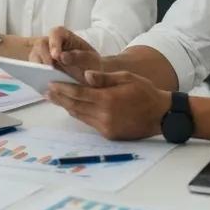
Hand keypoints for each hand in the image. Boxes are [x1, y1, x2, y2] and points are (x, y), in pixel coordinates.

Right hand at [30, 26, 102, 82]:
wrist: (92, 77)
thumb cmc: (92, 65)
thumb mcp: (91, 60)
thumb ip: (79, 57)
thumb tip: (62, 57)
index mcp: (65, 36)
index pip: (56, 33)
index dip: (54, 43)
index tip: (56, 56)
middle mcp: (51, 43)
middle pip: (40, 44)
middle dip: (44, 57)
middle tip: (49, 71)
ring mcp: (43, 54)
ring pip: (34, 57)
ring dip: (38, 68)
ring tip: (47, 80)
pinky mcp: (39, 66)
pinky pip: (33, 69)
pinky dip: (38, 76)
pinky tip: (45, 85)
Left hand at [46, 70, 170, 140]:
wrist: (162, 115)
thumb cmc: (145, 92)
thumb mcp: (126, 78)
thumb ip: (104, 77)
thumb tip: (85, 75)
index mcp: (107, 99)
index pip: (78, 93)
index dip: (63, 89)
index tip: (50, 84)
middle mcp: (104, 115)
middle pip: (75, 105)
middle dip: (60, 98)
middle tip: (47, 91)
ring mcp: (106, 127)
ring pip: (80, 115)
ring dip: (67, 107)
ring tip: (55, 99)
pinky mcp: (110, 134)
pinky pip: (90, 123)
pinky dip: (80, 114)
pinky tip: (73, 108)